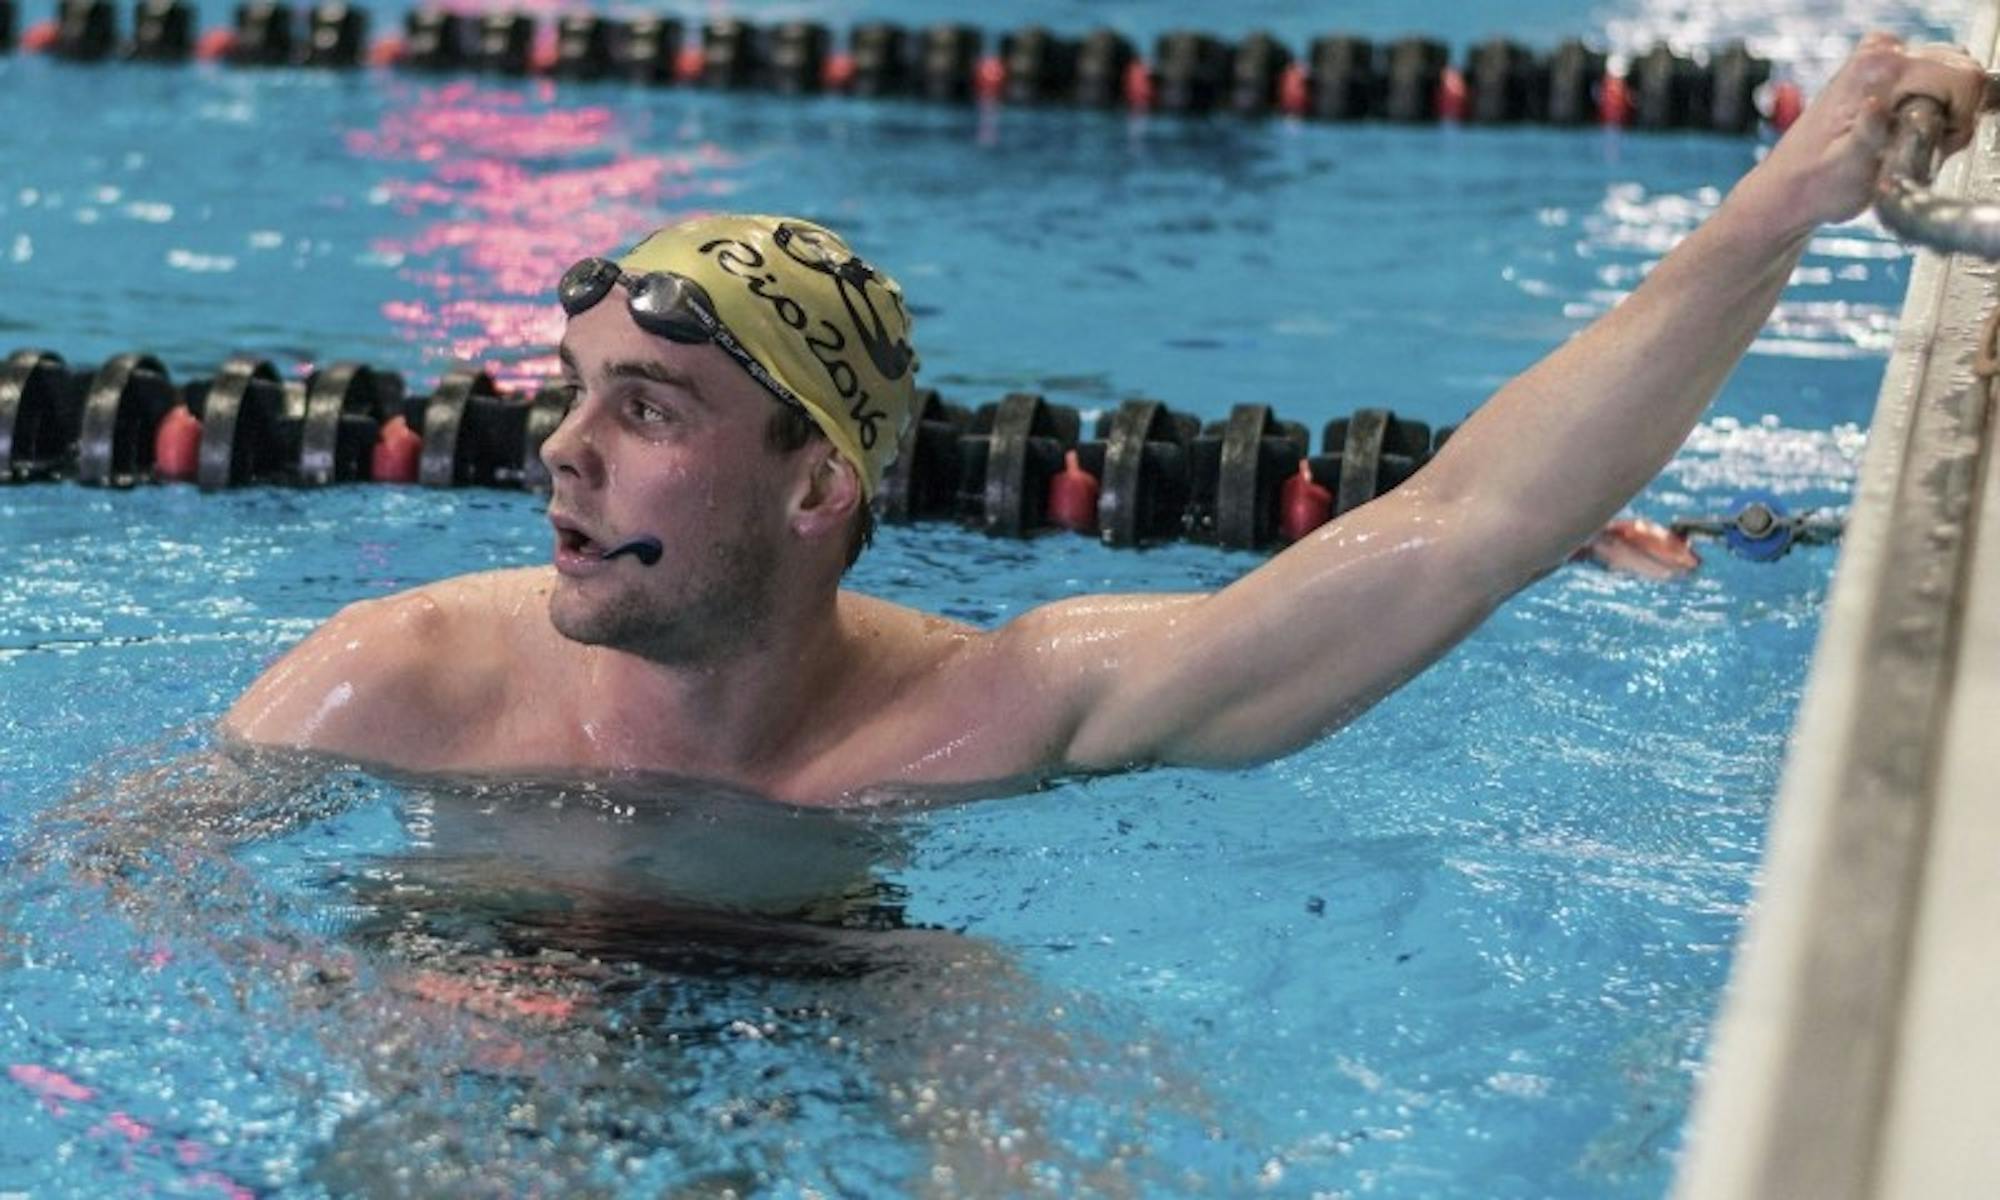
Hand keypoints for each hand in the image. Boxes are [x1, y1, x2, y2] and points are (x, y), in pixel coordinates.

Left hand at [1733, 34, 1987, 237]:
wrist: (1789, 189)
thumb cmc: (1816, 185)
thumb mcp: (1850, 166)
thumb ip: (1871, 134)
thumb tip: (1875, 104)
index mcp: (1877, 69)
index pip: (1961, 78)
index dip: (1958, 118)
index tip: (1933, 144)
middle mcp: (1880, 53)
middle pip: (1960, 74)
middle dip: (1952, 115)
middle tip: (1916, 147)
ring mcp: (1882, 58)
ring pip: (1951, 79)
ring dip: (1942, 115)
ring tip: (1904, 144)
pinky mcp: (1883, 70)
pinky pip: (1935, 81)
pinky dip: (1931, 109)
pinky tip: (1901, 132)